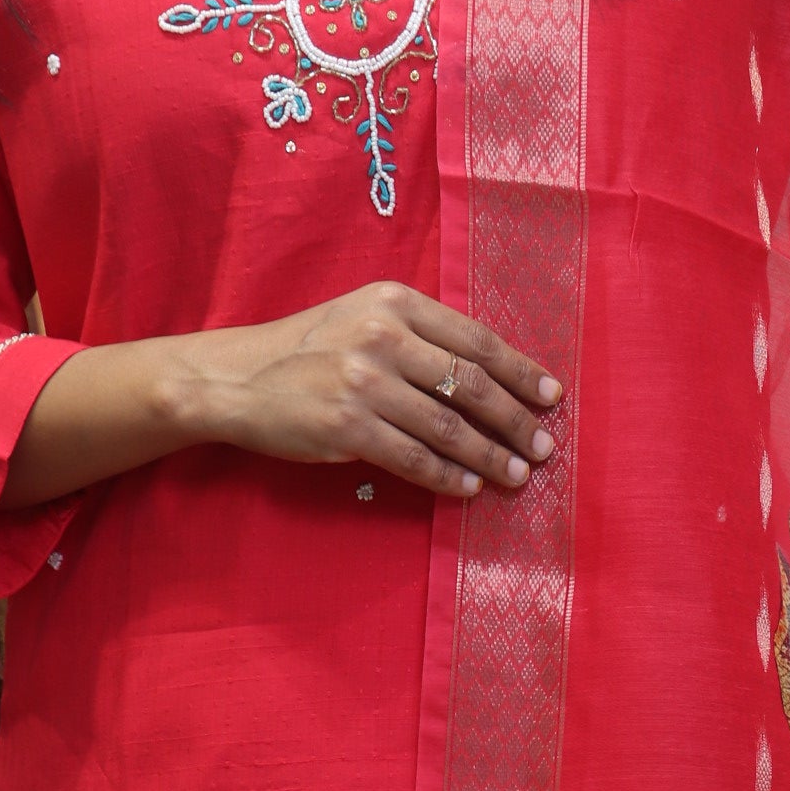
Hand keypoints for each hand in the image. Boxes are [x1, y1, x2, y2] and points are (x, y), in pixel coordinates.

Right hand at [1, 284, 561, 510]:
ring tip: (516, 475)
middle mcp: (382, 335)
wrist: (237, 378)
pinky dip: (446, 476)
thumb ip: (420, 336)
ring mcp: (364, 382)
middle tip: (543, 448)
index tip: (552, 398)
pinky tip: (468, 488)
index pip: (475, 340)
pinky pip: (414, 458)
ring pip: (448, 426)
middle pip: (471, 384)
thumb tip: (489, 378)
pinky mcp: (347, 427)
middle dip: (514, 421)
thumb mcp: (363, 317)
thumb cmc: (309, 349)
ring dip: (489, 456)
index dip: (521, 372)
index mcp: (395, 302)